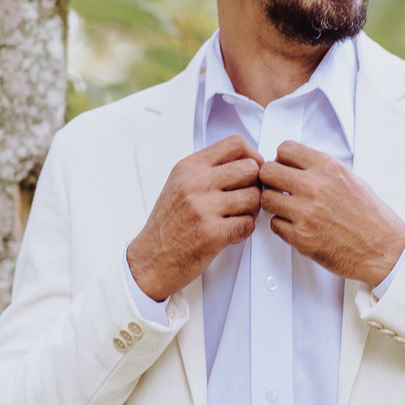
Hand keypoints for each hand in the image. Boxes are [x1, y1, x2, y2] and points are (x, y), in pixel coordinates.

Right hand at [127, 135, 262, 300]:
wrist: (149, 260)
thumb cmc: (167, 225)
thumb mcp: (180, 184)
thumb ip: (209, 169)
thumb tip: (247, 160)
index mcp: (189, 167)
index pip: (235, 144)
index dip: (253, 156)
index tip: (253, 169)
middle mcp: (196, 182)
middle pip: (251, 169)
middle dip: (255, 184)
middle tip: (246, 197)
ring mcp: (204, 207)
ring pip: (254, 197)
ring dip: (251, 210)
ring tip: (236, 217)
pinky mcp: (213, 233)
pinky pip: (248, 224)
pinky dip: (244, 230)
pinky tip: (230, 232)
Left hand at [258, 141, 404, 285]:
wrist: (382, 248)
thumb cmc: (370, 217)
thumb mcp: (350, 179)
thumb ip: (321, 170)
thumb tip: (295, 166)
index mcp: (328, 168)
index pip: (285, 149)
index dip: (281, 159)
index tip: (284, 168)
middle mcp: (315, 186)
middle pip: (268, 171)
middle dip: (271, 179)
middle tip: (279, 188)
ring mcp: (306, 212)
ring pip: (267, 199)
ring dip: (274, 203)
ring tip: (288, 208)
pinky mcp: (300, 237)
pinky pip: (274, 224)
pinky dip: (282, 226)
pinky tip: (297, 226)